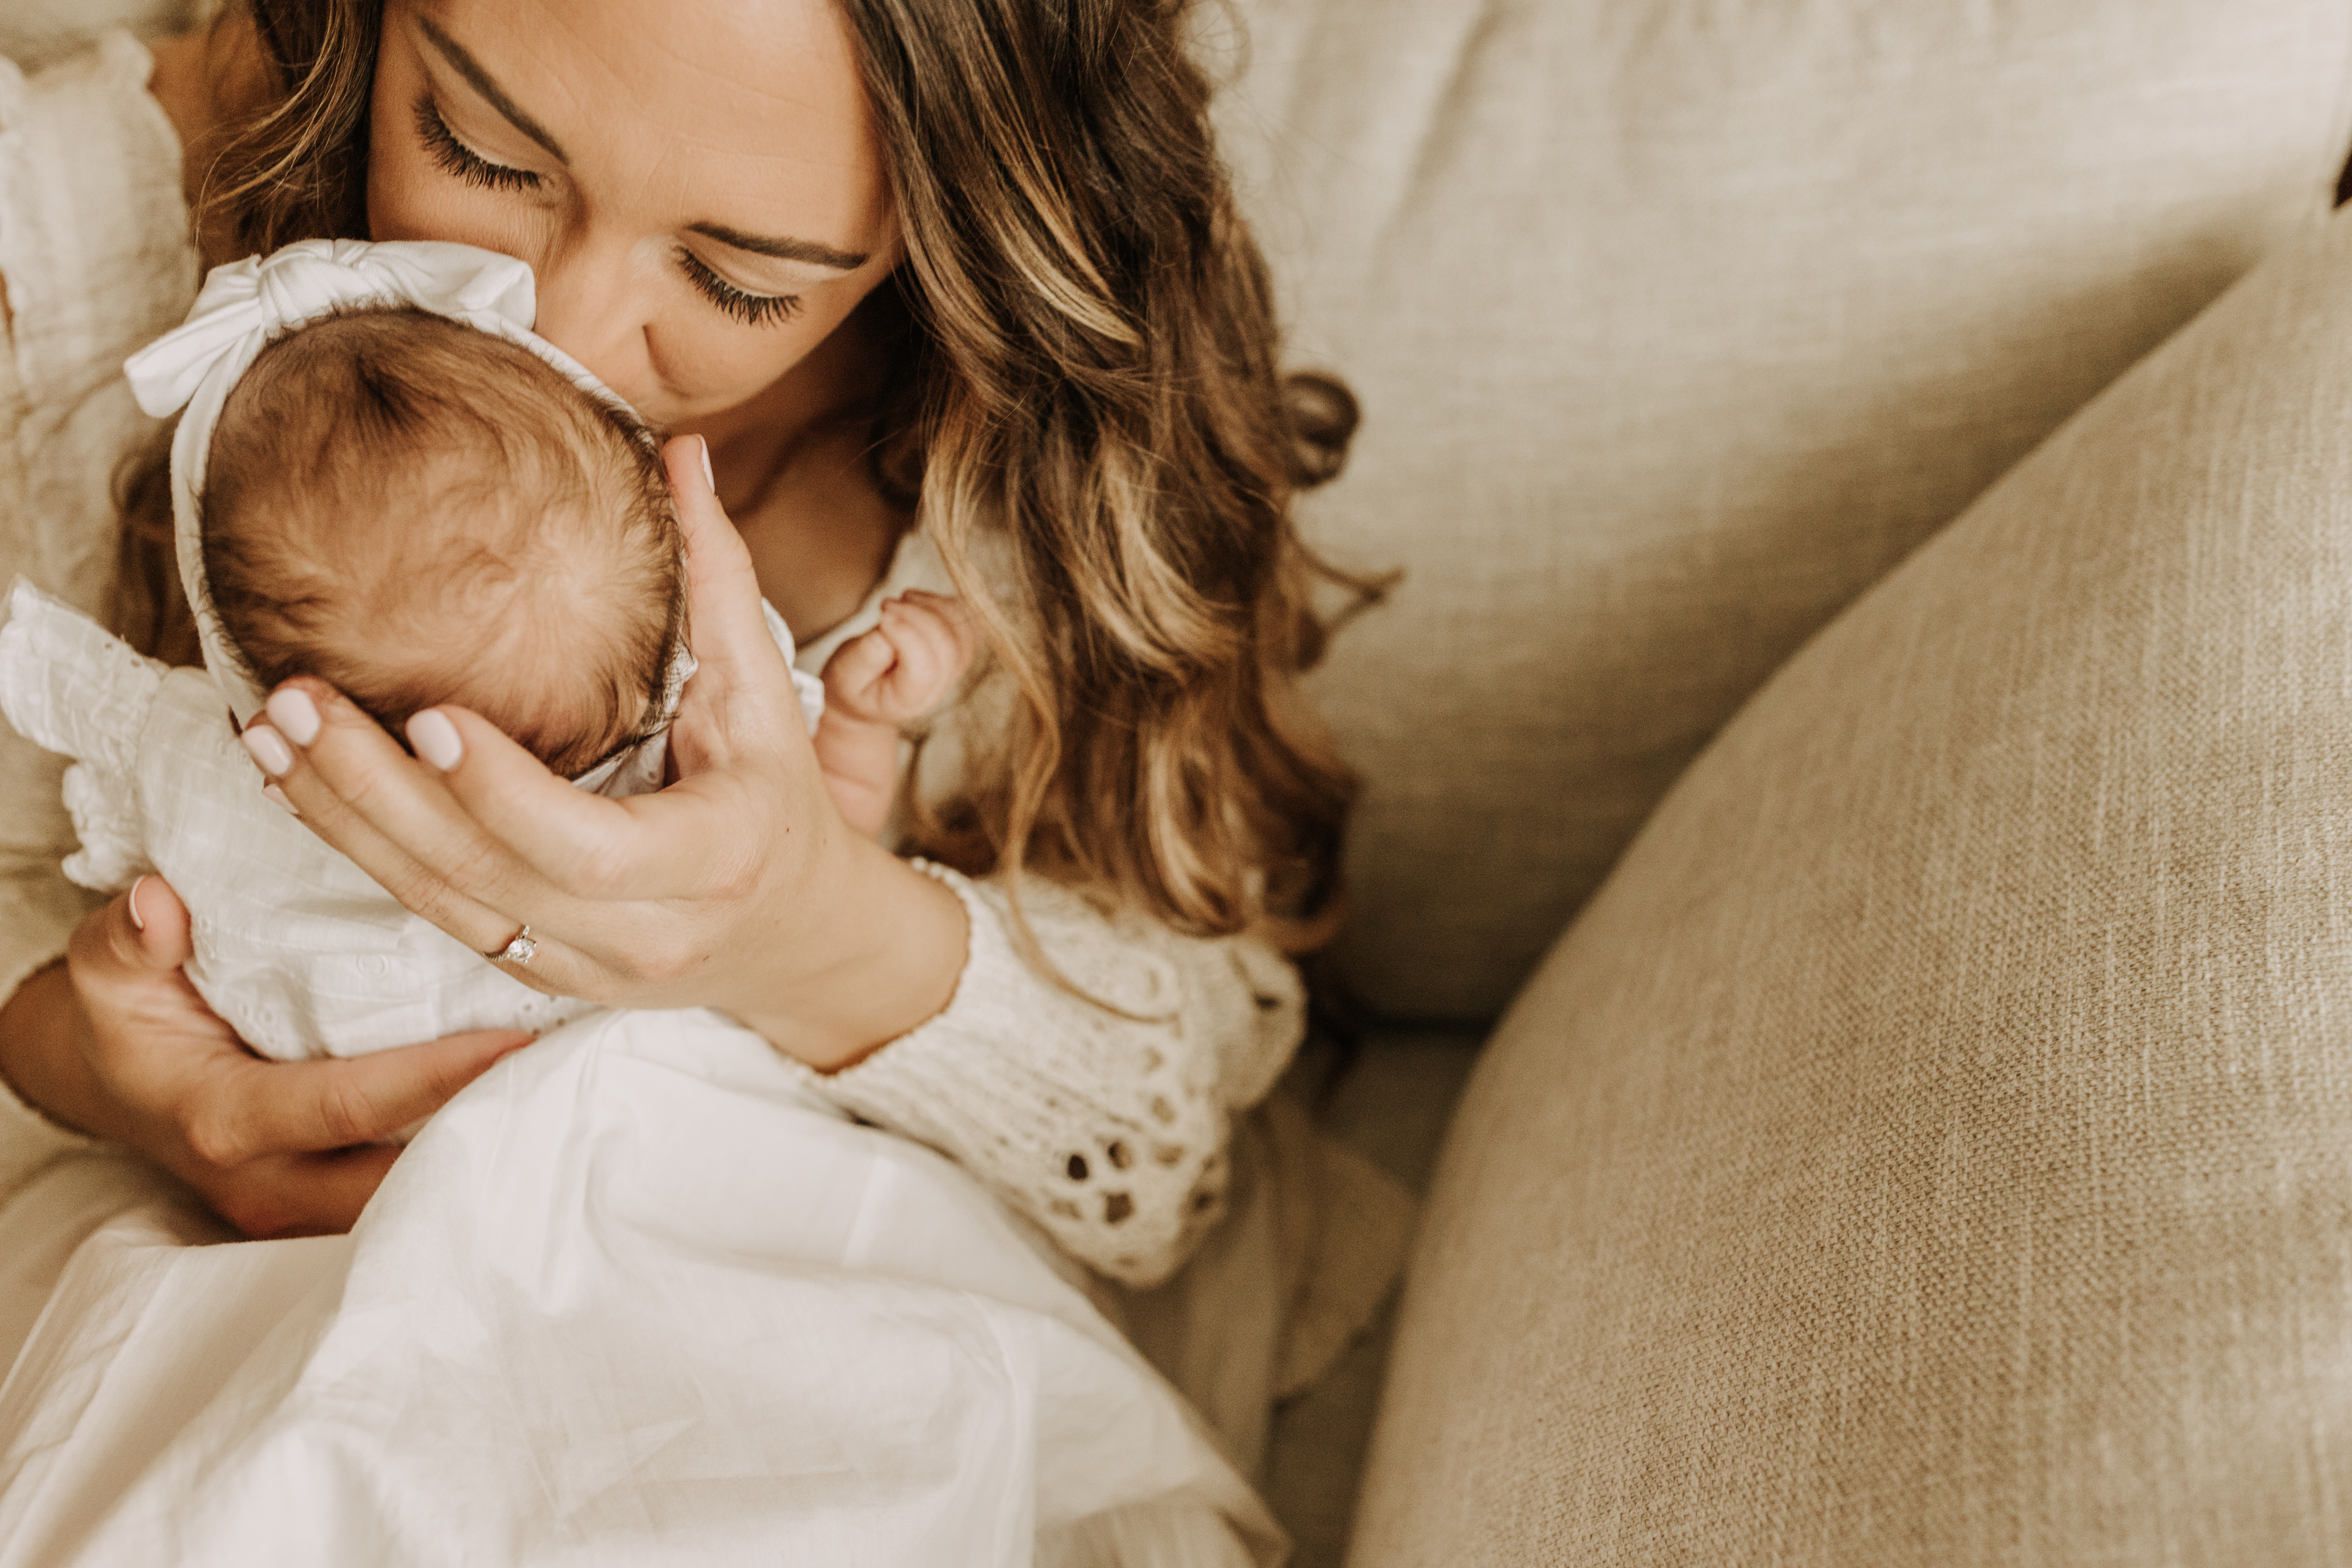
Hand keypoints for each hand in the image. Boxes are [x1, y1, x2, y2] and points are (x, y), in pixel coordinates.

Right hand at [0, 877, 527, 1236]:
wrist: (110, 1079)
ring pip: (418, 1200)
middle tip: (579, 1079)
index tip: (519, 1041)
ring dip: (490, 1156)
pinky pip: (411, 1196)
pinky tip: (534, 1117)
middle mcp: (272, 1183)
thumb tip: (158, 902)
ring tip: (576, 1096)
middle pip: (403, 1177)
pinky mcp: (329, 1207)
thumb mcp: (107, 970)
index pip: (352, 1104)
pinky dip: (469, 1161)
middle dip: (488, 1137)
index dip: (437, 1076)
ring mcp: (303, 1208)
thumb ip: (131, 938)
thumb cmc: (125, 1015)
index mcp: (227, 1121)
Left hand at [231, 437, 966, 1070]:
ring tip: (268, 734)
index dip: (501, 792)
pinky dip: (363, 849)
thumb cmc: (780, 804)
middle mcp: (641, 934)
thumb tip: (684, 454)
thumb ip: (720, 578)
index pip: (589, 849)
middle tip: (295, 703)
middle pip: (485, 875)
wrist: (796, 938)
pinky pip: (434, 913)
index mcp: (710, 860)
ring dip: (344, 818)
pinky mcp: (533, 971)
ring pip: (438, 902)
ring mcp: (578, 964)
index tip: (428, 716)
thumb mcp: (767, 696)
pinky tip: (302, 786)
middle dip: (376, 792)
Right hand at [821, 590, 978, 726]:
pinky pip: (967, 623)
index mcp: (909, 700)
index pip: (925, 669)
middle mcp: (938, 687)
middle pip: (948, 648)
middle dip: (918, 616)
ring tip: (903, 600)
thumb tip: (889, 625)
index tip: (883, 616)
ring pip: (963, 632)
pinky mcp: (958, 649)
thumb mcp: (847, 676)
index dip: (908, 636)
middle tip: (886, 606)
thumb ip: (866, 655)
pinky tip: (918, 600)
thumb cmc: (854, 684)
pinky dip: (946, 604)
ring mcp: (953, 669)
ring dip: (934, 606)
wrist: (868, 694)